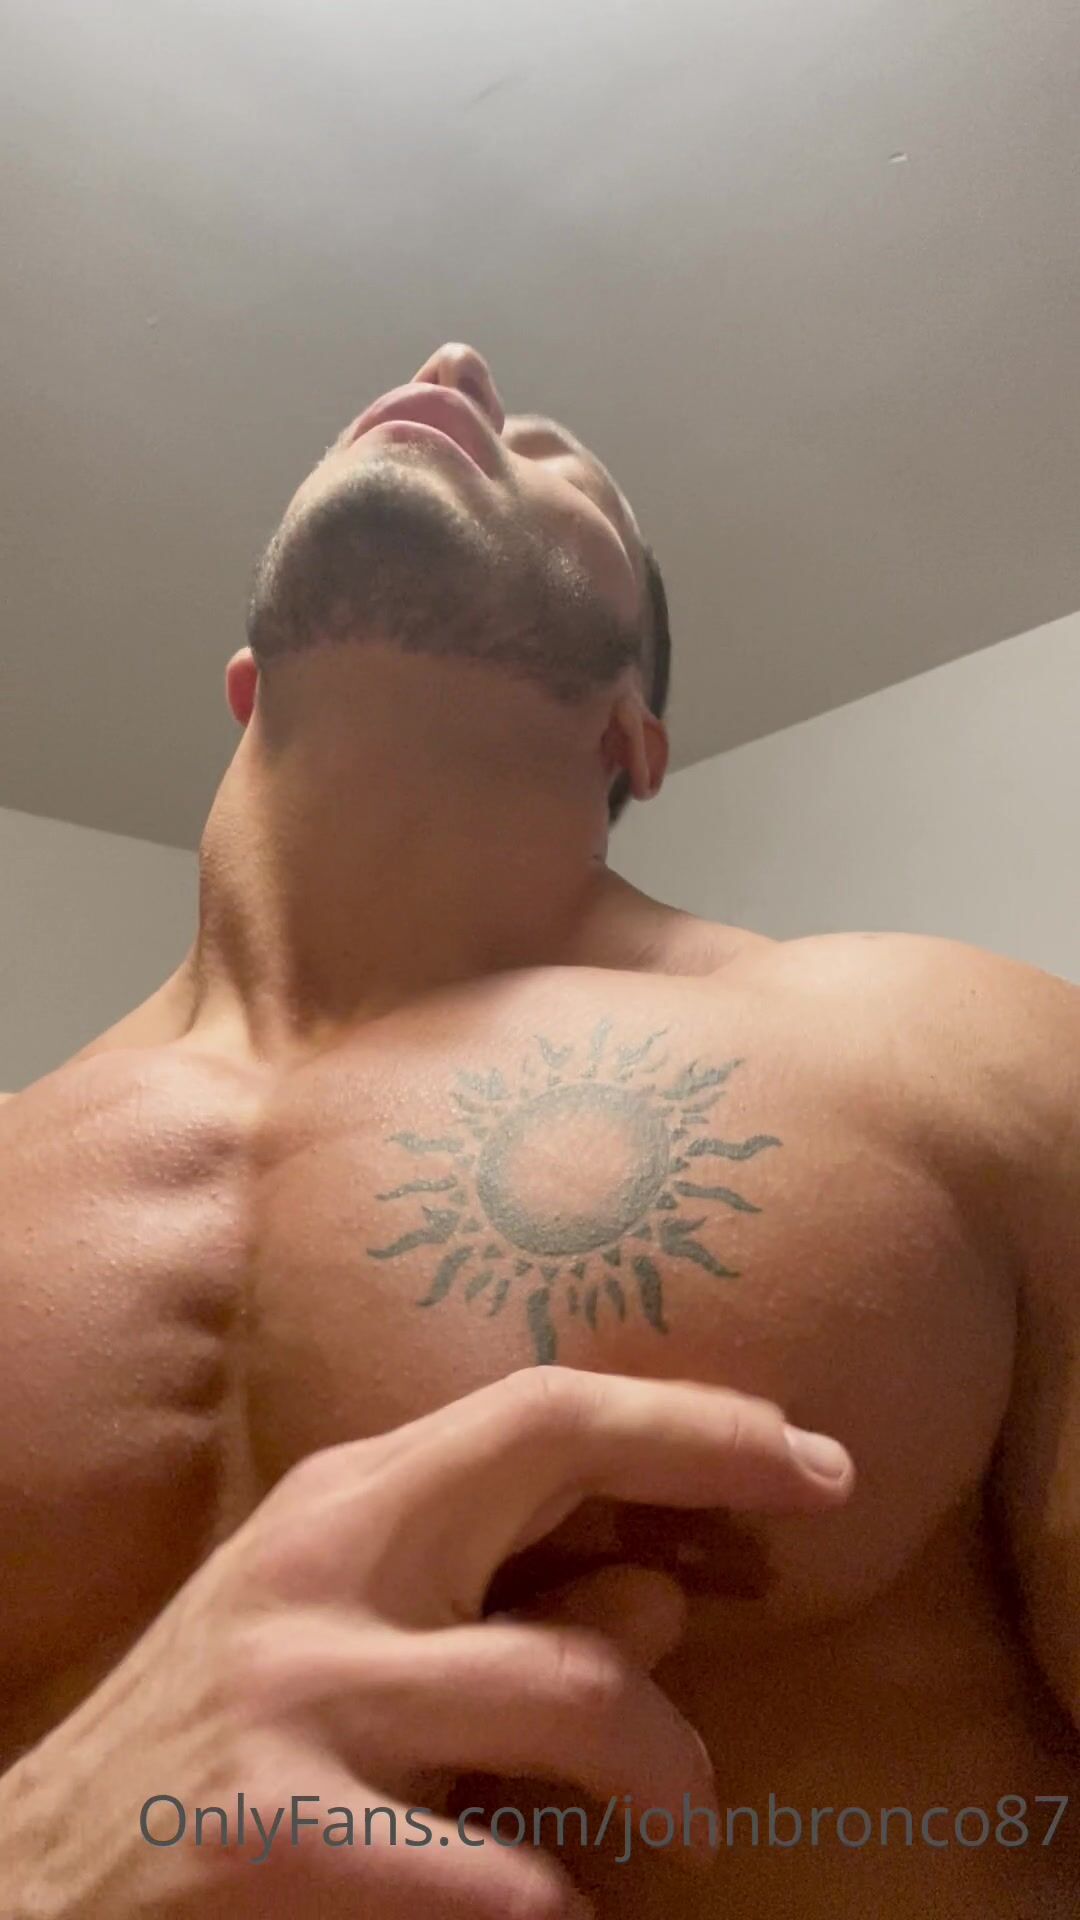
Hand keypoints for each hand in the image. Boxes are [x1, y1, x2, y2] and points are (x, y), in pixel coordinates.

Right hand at [1, 1368, 851, 1918]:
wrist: (37, 1879)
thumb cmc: (222, 1734)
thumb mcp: (344, 1630)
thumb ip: (486, 1596)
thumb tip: (662, 1592)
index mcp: (347, 1501)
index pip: (542, 1410)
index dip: (689, 1417)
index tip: (807, 1453)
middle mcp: (326, 1566)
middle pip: (552, 1469)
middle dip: (704, 1479)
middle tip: (790, 1572)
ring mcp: (300, 1695)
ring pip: (575, 1687)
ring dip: (667, 1760)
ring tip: (681, 1815)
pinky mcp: (281, 1841)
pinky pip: (507, 1878)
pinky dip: (560, 1898)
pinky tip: (549, 1903)